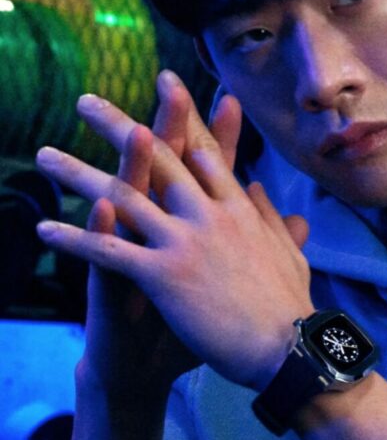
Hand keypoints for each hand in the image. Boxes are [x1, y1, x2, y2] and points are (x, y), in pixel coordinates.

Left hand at [36, 73, 312, 391]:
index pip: (203, 155)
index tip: (163, 92)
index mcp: (238, 206)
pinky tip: (43, 229)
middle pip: (158, 157)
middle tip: (87, 102)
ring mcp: (186, 239)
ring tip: (45, 156)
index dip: (182, 122)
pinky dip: (75, 238)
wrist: (287, 347)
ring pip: (124, 195)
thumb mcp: (288, 249)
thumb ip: (269, 214)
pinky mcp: (164, 273)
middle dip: (119, 126)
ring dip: (79, 174)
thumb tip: (257, 185)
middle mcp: (209, 212)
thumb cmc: (290, 303)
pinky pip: (109, 251)